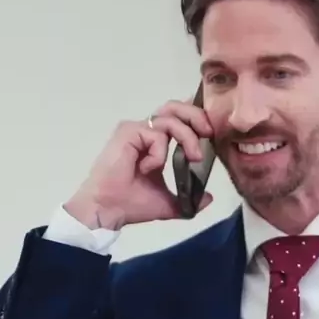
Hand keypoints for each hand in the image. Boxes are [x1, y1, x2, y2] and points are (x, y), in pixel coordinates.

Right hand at [64, 100, 213, 229]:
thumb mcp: (169, 202)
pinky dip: (160, 153)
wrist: (108, 210)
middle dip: (196, 116)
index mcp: (154, 143)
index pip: (177, 119)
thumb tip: (208, 198)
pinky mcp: (129, 132)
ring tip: (194, 158)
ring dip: (188, 136)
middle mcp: (146, 132)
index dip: (195, 118)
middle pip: (175, 108)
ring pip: (170, 118)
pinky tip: (149, 169)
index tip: (210, 132)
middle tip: (209, 133)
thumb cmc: (131, 205)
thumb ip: (190, 199)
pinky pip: (156, 135)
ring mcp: (136, 130)